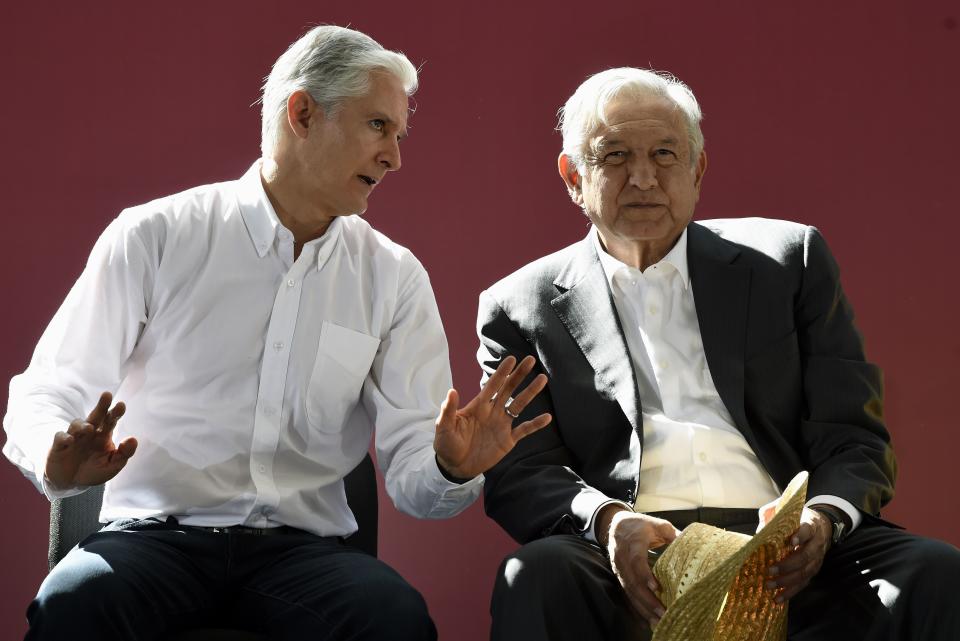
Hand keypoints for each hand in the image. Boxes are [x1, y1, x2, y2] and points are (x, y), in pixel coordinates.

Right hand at [45, 391, 137, 489]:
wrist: (70, 482)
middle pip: (95, 416)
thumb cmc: (94, 470)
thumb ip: (123, 454)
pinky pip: (60, 438)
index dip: (115, 412)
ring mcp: (74, 438)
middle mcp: (89, 432)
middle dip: (101, 406)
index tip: (121, 405)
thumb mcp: (112, 466)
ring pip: (76, 424)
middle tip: (107, 395)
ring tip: (89, 428)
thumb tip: (133, 439)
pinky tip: (70, 440)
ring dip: (82, 425)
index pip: (110, 420)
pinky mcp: (59, 446)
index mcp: (103, 435)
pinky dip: (64, 437)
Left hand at [434, 355, 550, 478]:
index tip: (511, 359)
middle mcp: (492, 412)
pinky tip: (547, 417)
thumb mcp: (444, 427)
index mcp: (478, 406)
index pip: (492, 385)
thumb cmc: (446, 444)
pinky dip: (536, 424)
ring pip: (519, 405)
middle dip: (519, 375)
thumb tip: (452, 391)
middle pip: (509, 389)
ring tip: (543, 379)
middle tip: (530, 360)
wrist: (455, 467)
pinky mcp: (508, 440)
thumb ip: (449, 410)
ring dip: (531, 392)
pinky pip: (524, 430)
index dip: (502, 372)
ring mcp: (502, 425)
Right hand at [604, 509, 680, 626]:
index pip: (636, 561)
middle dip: (647, 599)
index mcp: (632, 543)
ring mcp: (619, 569)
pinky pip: (627, 595)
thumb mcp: (657, 525)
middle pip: (632, 582)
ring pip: (629, 591)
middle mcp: (623, 558)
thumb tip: (691, 545)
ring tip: (658, 621)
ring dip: (643, 607)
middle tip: (663, 613)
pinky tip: (647, 620)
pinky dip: (637, 608)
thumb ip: (671, 534)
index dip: (645, 575)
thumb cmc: (640, 525)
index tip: (656, 587)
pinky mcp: (620, 577)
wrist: (615, 524)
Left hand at [765, 507, 831, 601]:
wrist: (822, 525)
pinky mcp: (814, 569)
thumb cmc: (798, 516)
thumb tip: (759, 529)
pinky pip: (804, 582)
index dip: (800, 536)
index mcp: (811, 525)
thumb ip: (772, 513)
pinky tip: (779, 598)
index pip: (807, 530)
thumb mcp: (786, 509)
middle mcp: (817, 543)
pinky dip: (792, 591)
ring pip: (805, 572)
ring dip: (787, 581)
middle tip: (770, 570)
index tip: (790, 542)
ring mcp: (817, 558)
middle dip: (788, 565)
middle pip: (805, 556)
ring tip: (770, 585)